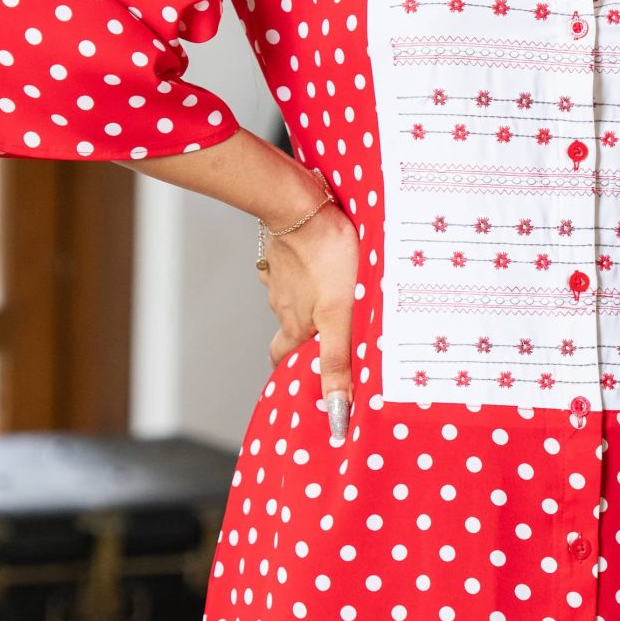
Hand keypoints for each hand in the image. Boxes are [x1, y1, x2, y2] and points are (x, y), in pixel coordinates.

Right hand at [262, 200, 360, 443]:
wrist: (302, 207)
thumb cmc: (328, 260)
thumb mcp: (340, 317)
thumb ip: (337, 363)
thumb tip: (337, 413)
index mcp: (295, 326)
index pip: (282, 360)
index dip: (290, 372)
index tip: (300, 379)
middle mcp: (282, 305)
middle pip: (288, 330)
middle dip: (302, 339)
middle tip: (322, 339)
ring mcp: (279, 277)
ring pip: (290, 298)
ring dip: (307, 304)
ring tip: (332, 299)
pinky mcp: (282, 251)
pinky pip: (289, 268)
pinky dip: (302, 272)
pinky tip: (318, 265)